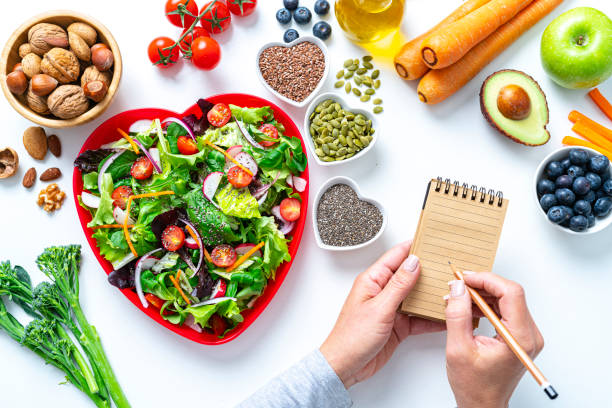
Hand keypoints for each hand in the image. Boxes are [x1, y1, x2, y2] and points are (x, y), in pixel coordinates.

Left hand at [320, 241, 444, 387]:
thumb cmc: (351, 338)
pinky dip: (432, 317)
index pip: (396, 257)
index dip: (414, 247)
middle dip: (429, 271)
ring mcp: (391, 308)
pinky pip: (419, 317)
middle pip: (410, 275)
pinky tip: (445, 315)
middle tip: (449, 266)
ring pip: (417, 296)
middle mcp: (382, 291)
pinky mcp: (398, 325)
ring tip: (452, 289)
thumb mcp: (379, 308)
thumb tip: (413, 262)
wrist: (347, 366)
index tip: (431, 240)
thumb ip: (398, 285)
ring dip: (432, 295)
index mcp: (373, 281)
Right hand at [445, 272, 544, 407]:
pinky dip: (485, 304)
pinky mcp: (518, 335)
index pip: (510, 293)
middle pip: (510, 293)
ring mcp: (525, 335)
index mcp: (520, 338)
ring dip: (481, 294)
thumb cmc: (475, 386)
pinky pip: (504, 309)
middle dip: (482, 285)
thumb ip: (458, 315)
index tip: (465, 278)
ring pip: (506, 299)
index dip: (486, 280)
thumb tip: (458, 288)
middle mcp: (529, 335)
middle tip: (458, 284)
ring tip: (459, 297)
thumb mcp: (459, 349)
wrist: (483, 405)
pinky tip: (467, 307)